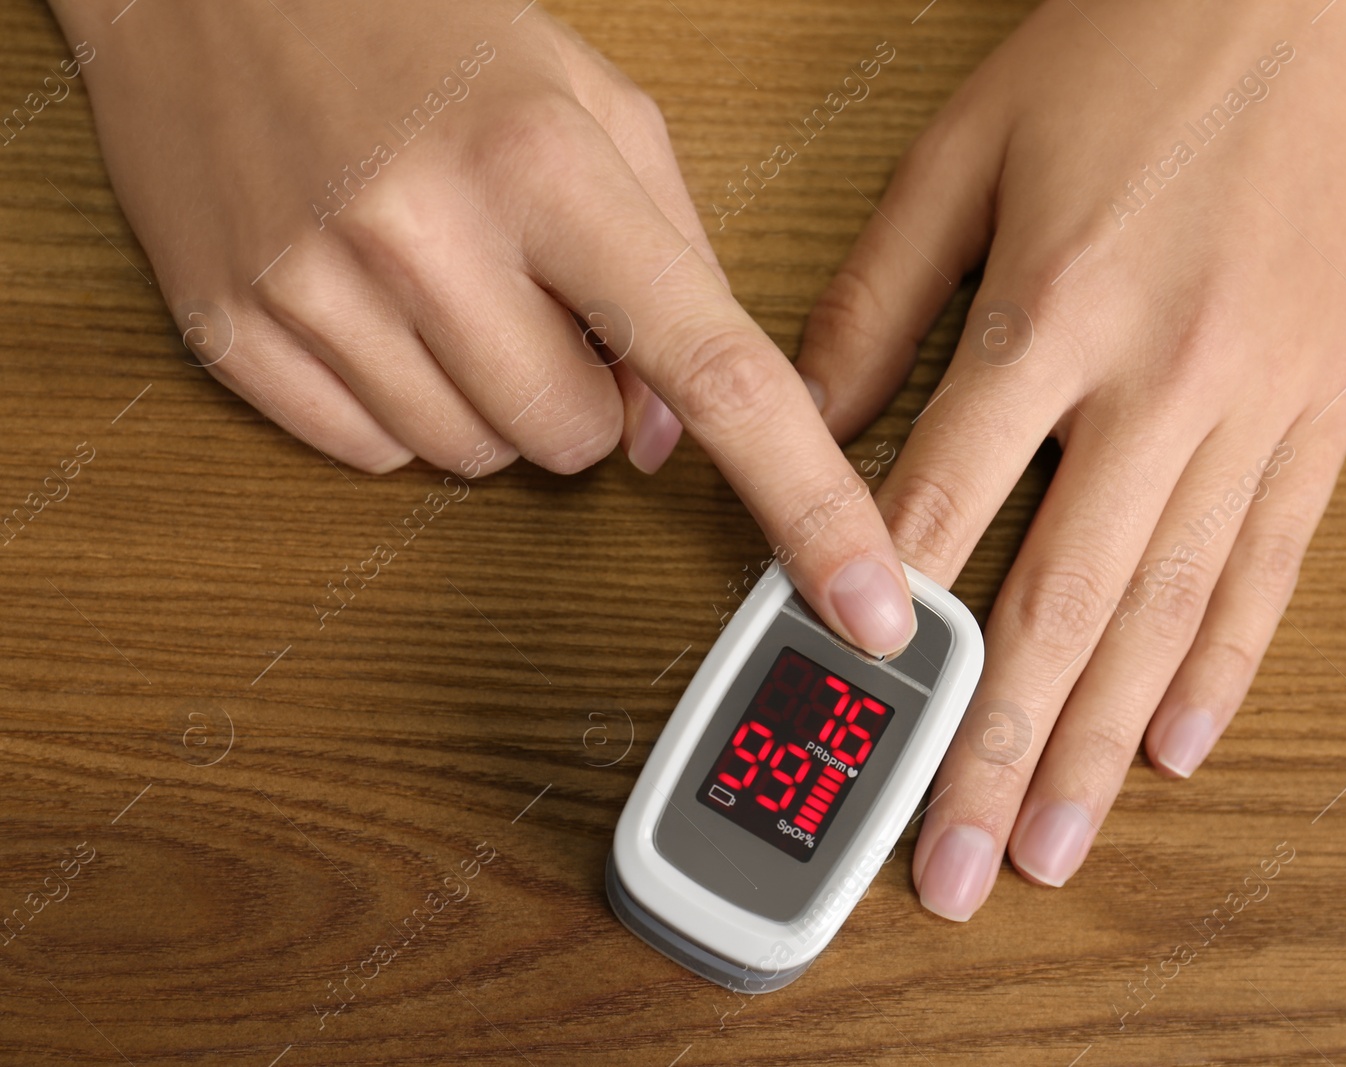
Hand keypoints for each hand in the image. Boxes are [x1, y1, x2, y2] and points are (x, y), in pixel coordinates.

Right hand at [53, 0, 916, 653]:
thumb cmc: (427, 36)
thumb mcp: (593, 106)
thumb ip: (676, 262)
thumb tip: (674, 432)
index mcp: (544, 164)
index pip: (714, 369)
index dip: (805, 497)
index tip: (866, 599)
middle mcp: (427, 234)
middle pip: (581, 443)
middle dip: (588, 395)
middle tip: (539, 295)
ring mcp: (318, 290)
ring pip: (480, 460)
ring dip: (493, 398)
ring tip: (448, 282)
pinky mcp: (237, 335)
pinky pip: (375, 456)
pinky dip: (402, 405)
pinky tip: (379, 308)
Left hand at [797, 0, 1345, 916]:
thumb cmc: (1129, 47)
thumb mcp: (965, 147)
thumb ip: (875, 297)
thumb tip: (804, 421)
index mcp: (1053, 305)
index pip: (946, 506)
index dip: (883, 625)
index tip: (841, 723)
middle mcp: (1162, 372)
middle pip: (1058, 599)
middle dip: (992, 747)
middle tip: (949, 861)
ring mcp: (1262, 396)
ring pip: (1168, 607)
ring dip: (1102, 741)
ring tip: (1054, 845)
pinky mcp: (1330, 397)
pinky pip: (1277, 556)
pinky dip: (1226, 659)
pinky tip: (1178, 742)